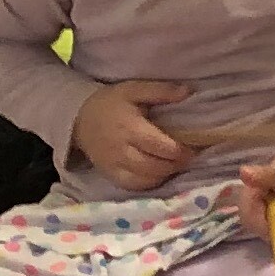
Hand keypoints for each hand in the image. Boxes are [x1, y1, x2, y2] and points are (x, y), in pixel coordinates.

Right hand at [71, 77, 194, 188]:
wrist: (79, 118)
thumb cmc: (111, 102)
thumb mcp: (133, 89)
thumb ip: (160, 91)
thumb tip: (187, 92)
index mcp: (129, 128)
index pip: (159, 146)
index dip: (180, 151)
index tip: (195, 148)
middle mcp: (121, 150)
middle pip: (154, 166)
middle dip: (175, 164)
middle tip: (189, 158)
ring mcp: (114, 165)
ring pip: (145, 179)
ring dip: (165, 174)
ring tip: (176, 164)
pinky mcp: (110, 175)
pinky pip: (133, 186)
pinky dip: (150, 182)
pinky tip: (159, 173)